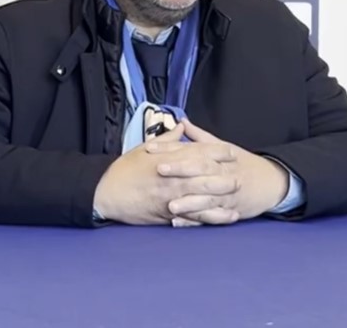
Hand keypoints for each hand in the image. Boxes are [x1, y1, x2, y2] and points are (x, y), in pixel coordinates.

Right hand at [92, 123, 241, 224]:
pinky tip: (225, 218)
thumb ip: (167, 140)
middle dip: (224, 175)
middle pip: (205, 174)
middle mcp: (172, 177)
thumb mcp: (143, 149)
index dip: (217, 152)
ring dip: (222, 196)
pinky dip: (211, 217)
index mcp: (167, 159)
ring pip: (203, 195)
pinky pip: (194, 216)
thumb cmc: (123, 171)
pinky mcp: (168, 213)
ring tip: (237, 197)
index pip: (198, 152)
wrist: (106, 193)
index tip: (231, 152)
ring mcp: (171, 196)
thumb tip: (182, 127)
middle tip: (240, 176)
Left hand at [147, 120, 290, 226]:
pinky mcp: (229, 208)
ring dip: (187, 201)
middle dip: (179, 169)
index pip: (190, 148)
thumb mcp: (223, 146)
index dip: (169, 147)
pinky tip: (179, 223)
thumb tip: (182, 122)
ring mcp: (226, 191)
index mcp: (216, 154)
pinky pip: (212, 215)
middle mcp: (221, 171)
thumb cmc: (243, 164)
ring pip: (205, 195)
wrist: (271, 181)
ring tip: (169, 205)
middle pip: (199, 168)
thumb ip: (199, 137)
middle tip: (158, 169)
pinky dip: (196, 219)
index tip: (150, 147)